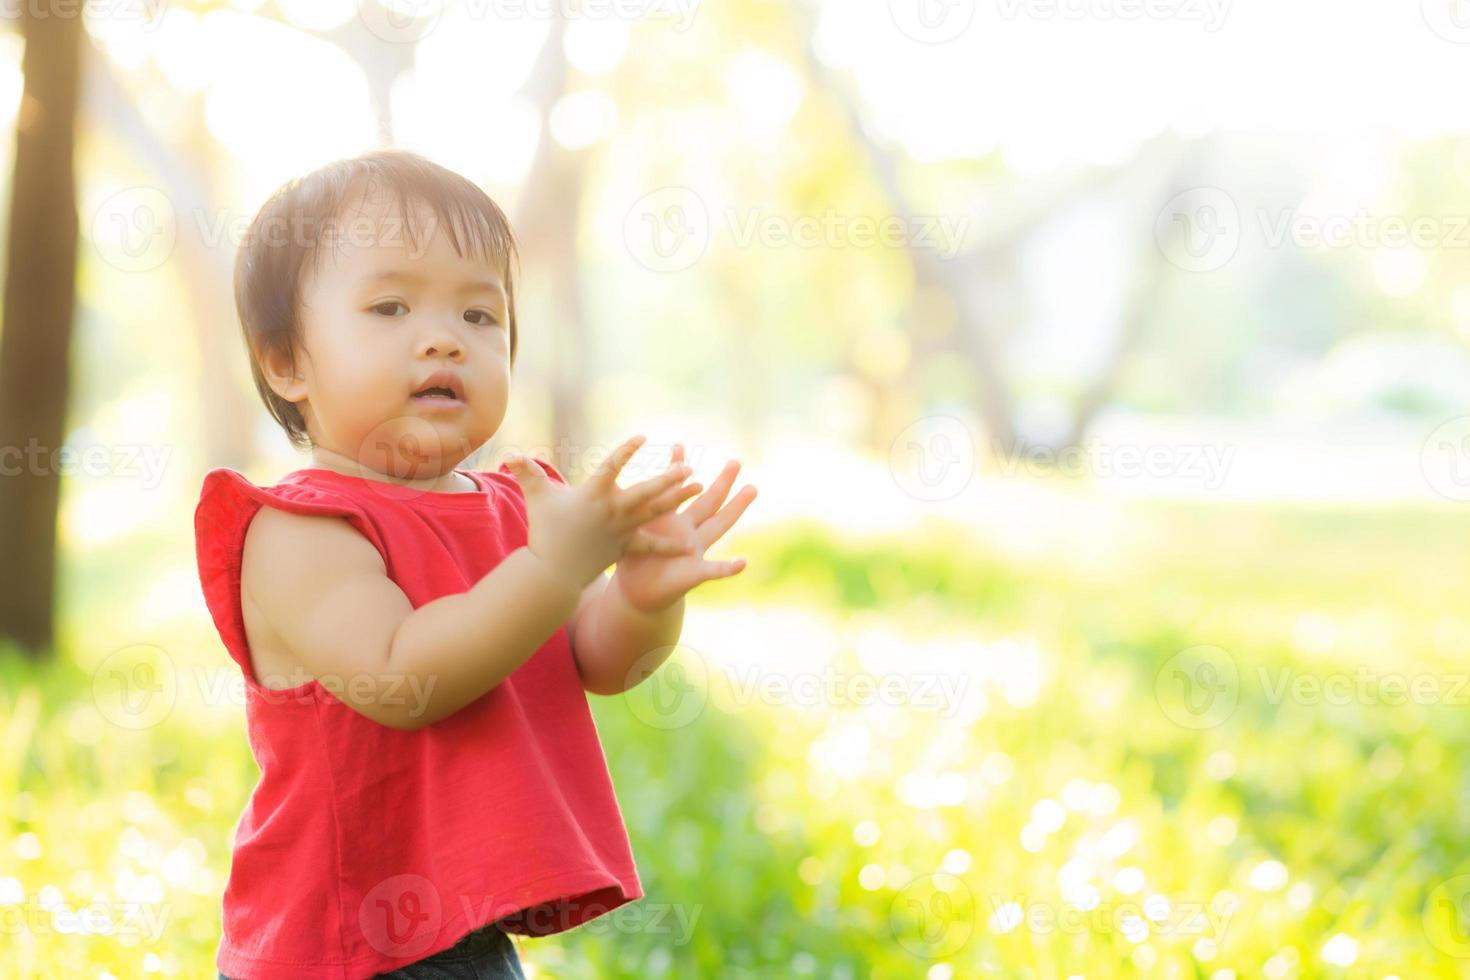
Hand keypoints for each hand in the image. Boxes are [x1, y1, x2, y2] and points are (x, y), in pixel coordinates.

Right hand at [505, 434, 699, 592]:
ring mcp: (622, 530)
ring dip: (677, 499)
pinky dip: (668, 546)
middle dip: (668, 479)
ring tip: (699, 487)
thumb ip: (527, 474)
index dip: (627, 452)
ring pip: (655, 512)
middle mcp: (612, 511)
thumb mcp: (537, 500)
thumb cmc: (544, 533)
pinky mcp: (625, 548)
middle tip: (689, 467)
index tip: (643, 437)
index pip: (612, 468)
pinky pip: (651, 546)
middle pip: (645, 492)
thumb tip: (510, 454)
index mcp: (594, 496)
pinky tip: (690, 545)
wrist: (552, 573)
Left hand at [611, 442, 757, 614]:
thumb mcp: (623, 534)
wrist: (640, 595)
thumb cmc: (632, 564)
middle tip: (736, 460)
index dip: (675, 468)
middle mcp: (687, 531)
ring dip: (736, 508)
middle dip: (722, 481)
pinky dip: (728, 568)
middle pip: (708, 501)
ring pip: (719, 525)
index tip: (678, 444)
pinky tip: (743, 563)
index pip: (674, 489)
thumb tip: (569, 489)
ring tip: (753, 488)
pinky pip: (713, 572)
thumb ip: (610, 513)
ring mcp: (694, 550)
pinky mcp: (694, 574)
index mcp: (668, 521)